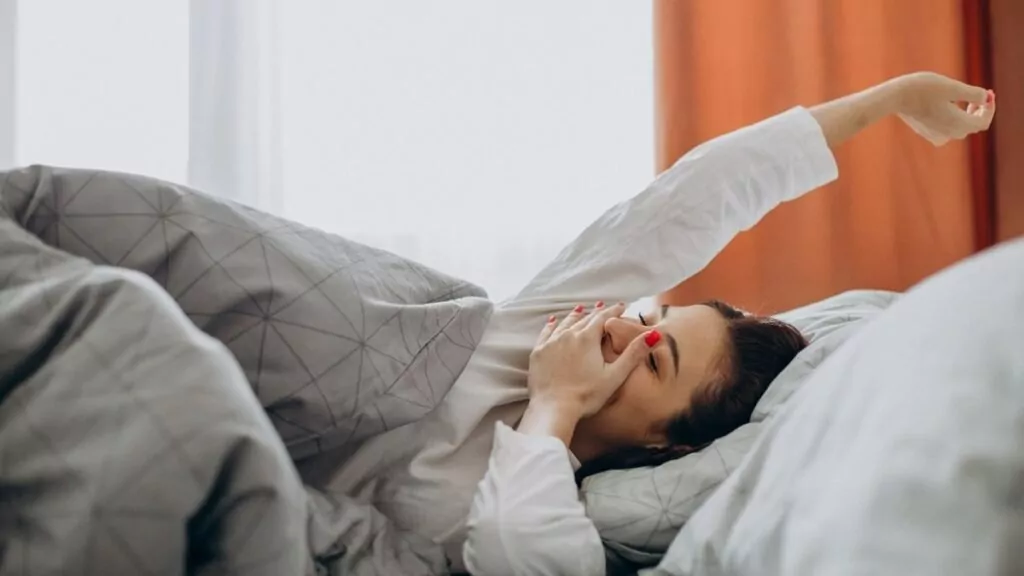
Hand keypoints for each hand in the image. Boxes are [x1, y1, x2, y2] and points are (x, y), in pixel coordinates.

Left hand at [527, 302, 656, 416]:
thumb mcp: (615, 375)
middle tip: (603, 307)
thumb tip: (653, 335)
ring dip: (575, 316)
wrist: (554, 408)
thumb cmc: (587, 395)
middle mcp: (568, 335)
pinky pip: (546, 333)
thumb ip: (633, 354)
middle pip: (584, 319)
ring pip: (565, 323)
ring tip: (581, 309)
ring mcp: (551, 343)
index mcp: (587, 339)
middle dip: (596, 312)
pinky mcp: (538, 353)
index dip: (614, 311)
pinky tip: (553, 322)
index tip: (622, 306)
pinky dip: (552, 326)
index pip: (603, 318)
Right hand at [894, 72, 994, 145]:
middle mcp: (949, 134)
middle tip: (977, 93)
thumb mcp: (953, 87)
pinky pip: (946, 129)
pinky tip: (945, 105)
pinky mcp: (926, 132)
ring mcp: (936, 135)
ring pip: (959, 127)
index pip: (983, 121)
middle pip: (972, 125)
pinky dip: (951, 118)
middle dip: (978, 110)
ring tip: (960, 98)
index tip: (988, 93)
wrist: (894, 97)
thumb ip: (974, 93)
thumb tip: (985, 98)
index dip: (989, 107)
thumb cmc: (924, 88)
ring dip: (964, 114)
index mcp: (958, 124)